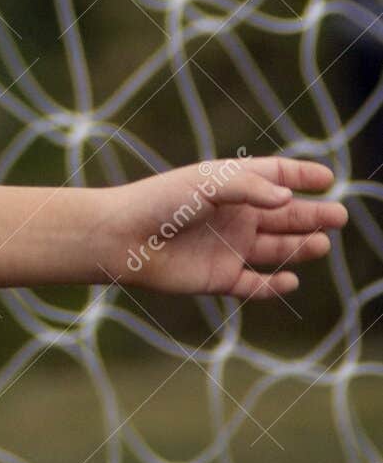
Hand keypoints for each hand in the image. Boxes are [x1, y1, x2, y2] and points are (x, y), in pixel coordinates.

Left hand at [93, 155, 346, 300]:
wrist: (124, 238)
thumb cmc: (162, 201)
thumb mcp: (208, 183)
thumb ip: (250, 188)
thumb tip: (288, 198)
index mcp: (229, 185)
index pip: (272, 177)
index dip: (300, 177)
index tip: (327, 179)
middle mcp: (232, 216)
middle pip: (282, 215)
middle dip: (312, 215)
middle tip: (339, 216)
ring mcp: (227, 247)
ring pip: (275, 248)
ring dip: (300, 247)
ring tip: (322, 244)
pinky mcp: (219, 277)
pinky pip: (255, 284)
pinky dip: (274, 285)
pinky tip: (291, 279)